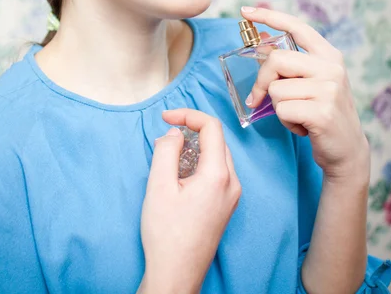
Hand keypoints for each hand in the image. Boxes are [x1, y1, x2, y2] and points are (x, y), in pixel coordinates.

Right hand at [139, 109, 241, 293]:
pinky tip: (181, 174)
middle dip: (192, 130)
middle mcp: (232, 183)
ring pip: (217, 155)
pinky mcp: (226, 204)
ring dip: (196, 146)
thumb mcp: (159, 186)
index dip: (188, 115)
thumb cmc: (166, 234)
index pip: (212, 127)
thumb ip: (166, 151)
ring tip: (170, 155)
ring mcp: (232, 195)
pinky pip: (218, 171)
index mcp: (218, 175)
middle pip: (217, 140)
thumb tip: (175, 132)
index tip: (165, 117)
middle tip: (166, 132)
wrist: (176, 274)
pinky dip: (200, 162)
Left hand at [241, 6, 369, 183]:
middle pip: (276, 60)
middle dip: (261, 81)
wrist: (346, 149)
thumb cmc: (321, 112)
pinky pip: (282, 110)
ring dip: (278, 107)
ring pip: (276, 89)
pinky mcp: (322, 112)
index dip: (269, 16)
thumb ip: (289, 62)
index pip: (296, 27)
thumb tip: (262, 39)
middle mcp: (331, 68)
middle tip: (259, 98)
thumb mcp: (310, 82)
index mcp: (328, 55)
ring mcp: (329, 89)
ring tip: (297, 114)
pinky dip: (285, 122)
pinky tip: (301, 127)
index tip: (246, 11)